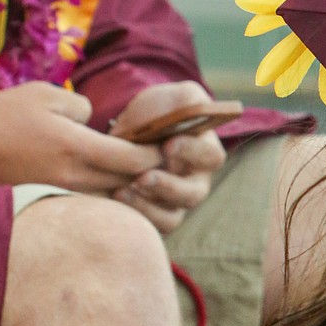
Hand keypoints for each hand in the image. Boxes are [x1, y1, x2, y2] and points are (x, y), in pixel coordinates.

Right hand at [0, 82, 159, 190]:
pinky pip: (93, 200)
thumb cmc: (1, 116)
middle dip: (151, 171)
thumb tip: (96, 121)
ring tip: (143, 168)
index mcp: (77, 148)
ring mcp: (64, 192)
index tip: (168, 143)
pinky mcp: (54, 198)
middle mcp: (75, 177)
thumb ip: (80, 106)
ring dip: (131, 184)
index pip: (133, 159)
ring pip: (113, 195)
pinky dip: (109, 192)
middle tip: (166, 158)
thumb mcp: (42, 95)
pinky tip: (112, 179)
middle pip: (129, 182)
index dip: (156, 153)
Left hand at [111, 83, 225, 233]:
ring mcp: (176, 204)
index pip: (210, 156)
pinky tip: (115, 197)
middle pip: (193, 194)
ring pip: (172, 216)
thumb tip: (193, 108)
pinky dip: (135, 215)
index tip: (168, 145)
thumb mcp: (171, 98)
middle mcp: (196, 182)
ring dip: (148, 205)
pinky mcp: (155, 217)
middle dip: (168, 187)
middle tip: (143, 178)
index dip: (191, 151)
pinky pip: (150, 226)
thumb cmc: (156, 114)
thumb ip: (185, 99)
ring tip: (123, 190)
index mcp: (205, 152)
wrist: (130, 134)